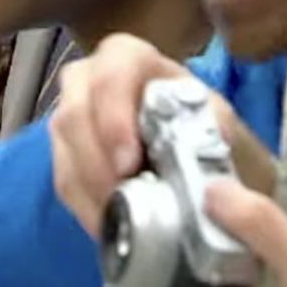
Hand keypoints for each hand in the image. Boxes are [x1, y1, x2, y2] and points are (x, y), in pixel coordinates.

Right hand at [50, 34, 271, 236]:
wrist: (200, 157)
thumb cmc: (208, 131)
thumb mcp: (223, 122)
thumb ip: (216, 125)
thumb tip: (208, 140)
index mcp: (132, 59)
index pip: (110, 75)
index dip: (112, 118)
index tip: (128, 163)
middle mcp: (90, 79)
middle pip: (74, 115)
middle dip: (96, 163)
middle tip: (121, 200)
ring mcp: (72, 114)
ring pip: (63, 151)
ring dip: (90, 190)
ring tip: (121, 222)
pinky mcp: (65, 152)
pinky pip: (64, 180)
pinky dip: (86, 207)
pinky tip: (111, 227)